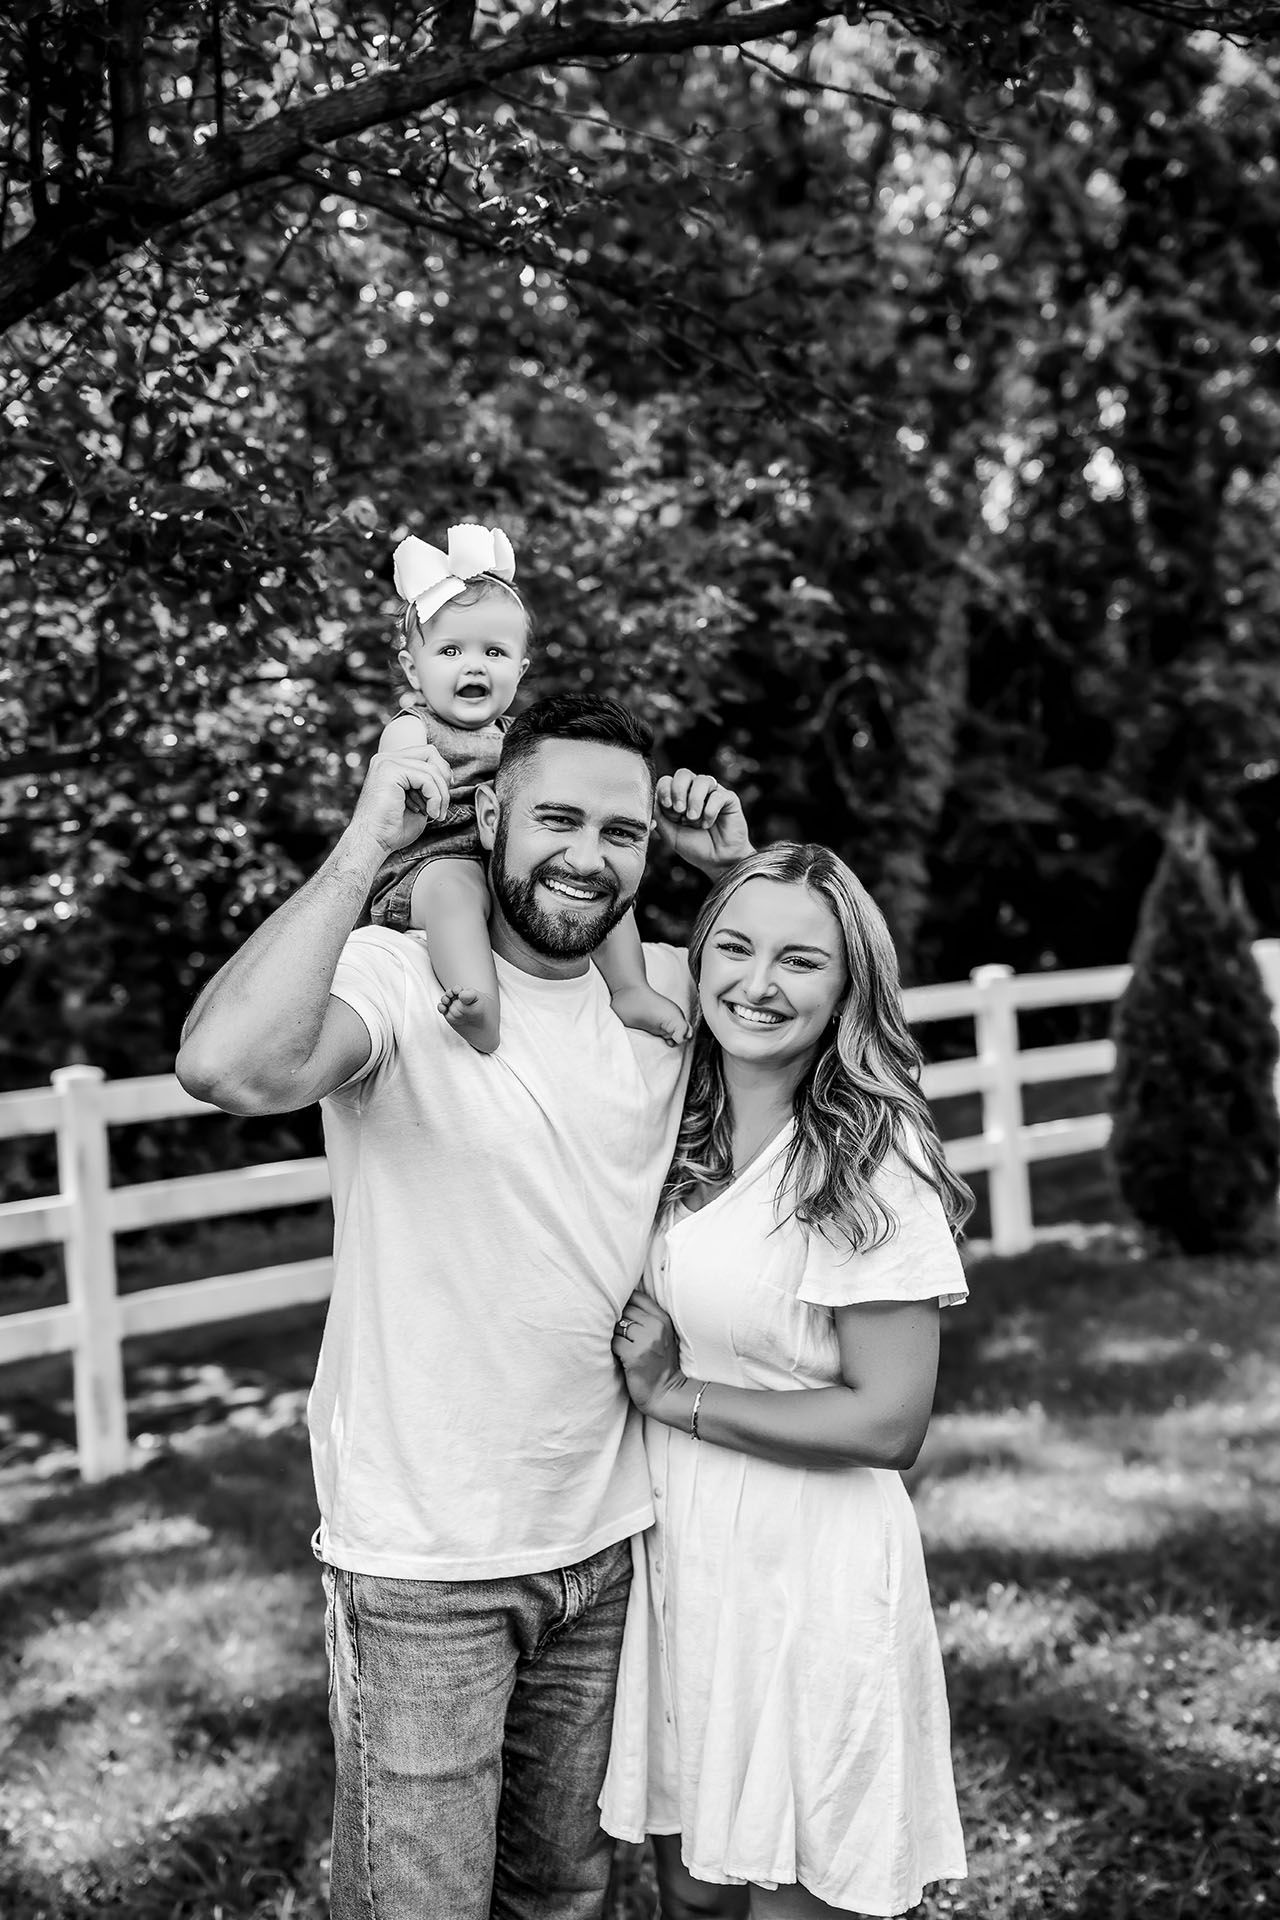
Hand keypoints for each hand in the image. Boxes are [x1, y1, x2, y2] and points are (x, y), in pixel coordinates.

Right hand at [351, 744, 452, 852]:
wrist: (374, 842)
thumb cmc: (392, 828)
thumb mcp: (417, 801)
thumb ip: (428, 785)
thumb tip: (448, 776)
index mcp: (391, 764)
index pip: (426, 753)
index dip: (441, 772)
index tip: (443, 796)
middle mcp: (386, 759)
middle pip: (431, 752)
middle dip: (443, 779)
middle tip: (442, 805)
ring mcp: (386, 763)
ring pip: (431, 769)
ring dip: (441, 795)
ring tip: (435, 814)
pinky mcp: (389, 771)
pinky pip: (426, 778)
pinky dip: (435, 798)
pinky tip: (430, 813)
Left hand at [610, 1288, 688, 1420]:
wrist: (666, 1393)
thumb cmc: (660, 1364)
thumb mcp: (661, 1335)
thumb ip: (646, 1318)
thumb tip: (619, 1303)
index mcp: (663, 1318)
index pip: (636, 1297)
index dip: (623, 1303)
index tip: (618, 1312)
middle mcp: (656, 1326)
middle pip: (624, 1309)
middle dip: (615, 1319)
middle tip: (614, 1331)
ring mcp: (646, 1341)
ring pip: (617, 1325)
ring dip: (612, 1333)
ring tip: (615, 1343)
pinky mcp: (634, 1355)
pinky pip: (613, 1341)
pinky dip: (611, 1347)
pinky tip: (616, 1354)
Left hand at [654, 769, 752, 876]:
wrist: (717, 862)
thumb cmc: (694, 846)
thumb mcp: (670, 833)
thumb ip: (659, 816)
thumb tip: (651, 801)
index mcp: (678, 797)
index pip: (667, 781)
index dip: (664, 790)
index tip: (667, 807)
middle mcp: (695, 791)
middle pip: (683, 774)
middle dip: (678, 790)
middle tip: (679, 810)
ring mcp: (713, 793)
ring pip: (702, 780)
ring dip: (694, 800)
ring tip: (693, 819)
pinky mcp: (729, 799)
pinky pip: (718, 795)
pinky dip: (710, 810)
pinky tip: (707, 824)